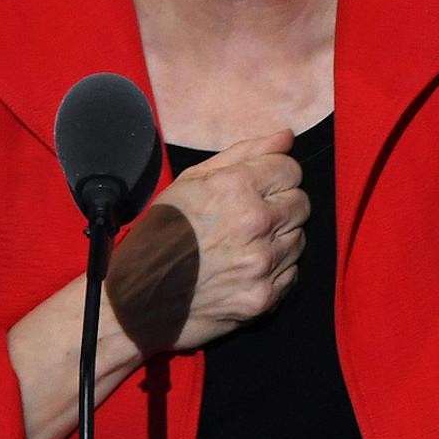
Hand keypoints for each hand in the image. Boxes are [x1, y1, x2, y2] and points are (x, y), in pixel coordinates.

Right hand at [106, 128, 306, 354]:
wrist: (136, 302)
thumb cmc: (158, 236)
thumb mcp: (190, 182)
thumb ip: (243, 154)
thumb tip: (286, 137)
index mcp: (235, 188)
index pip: (290, 169)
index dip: (275, 175)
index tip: (261, 186)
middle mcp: (255, 224)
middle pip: (301, 202)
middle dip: (281, 204)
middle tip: (252, 216)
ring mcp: (262, 264)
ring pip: (299, 237)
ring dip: (279, 238)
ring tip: (245, 244)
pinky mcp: (265, 297)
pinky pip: (292, 272)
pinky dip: (275, 269)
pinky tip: (246, 268)